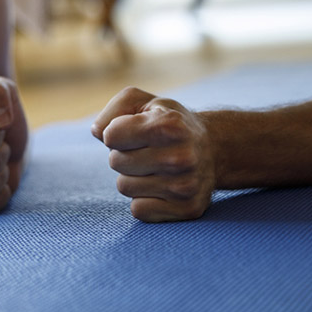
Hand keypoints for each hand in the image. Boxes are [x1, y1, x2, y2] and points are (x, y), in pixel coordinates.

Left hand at [92, 87, 215, 221]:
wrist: (213, 148)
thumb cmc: (169, 122)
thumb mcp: (142, 102)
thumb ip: (113, 110)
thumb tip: (97, 133)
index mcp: (169, 125)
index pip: (111, 135)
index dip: (116, 132)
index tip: (133, 131)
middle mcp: (181, 157)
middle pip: (115, 162)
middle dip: (124, 154)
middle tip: (147, 150)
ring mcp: (185, 186)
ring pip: (124, 187)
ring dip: (133, 177)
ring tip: (155, 167)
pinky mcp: (188, 209)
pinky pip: (138, 210)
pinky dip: (144, 199)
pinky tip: (162, 187)